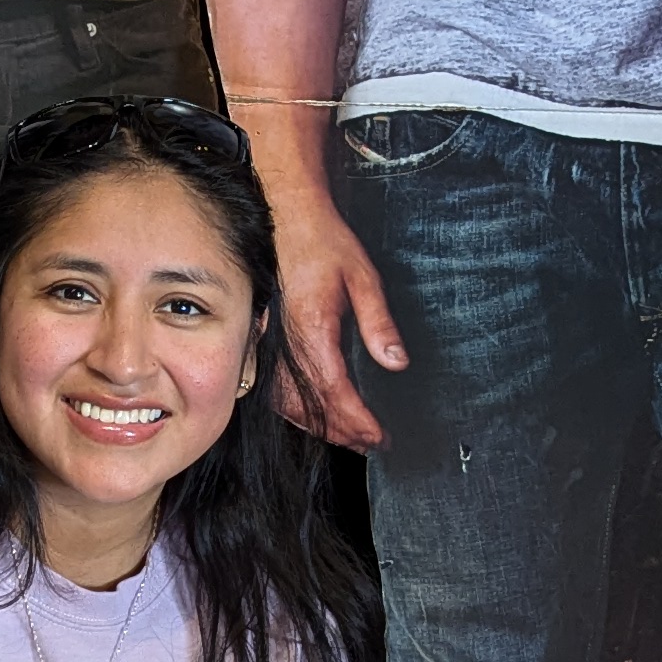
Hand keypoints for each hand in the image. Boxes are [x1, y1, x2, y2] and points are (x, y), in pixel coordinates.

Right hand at [265, 172, 407, 451]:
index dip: (357, 421)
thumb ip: (379, 322)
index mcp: (312, 330)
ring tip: (351, 437)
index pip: (335, 391)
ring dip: (320, 427)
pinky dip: (297, 412)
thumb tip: (396, 362)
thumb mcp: (363, 277)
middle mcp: (286, 345)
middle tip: (373, 444)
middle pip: (312, 408)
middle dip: (343, 432)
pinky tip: (316, 416)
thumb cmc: (323, 243)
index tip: (379, 436)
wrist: (286, 218)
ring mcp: (271, 346)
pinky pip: (275, 392)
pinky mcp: (265, 343)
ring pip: (290, 406)